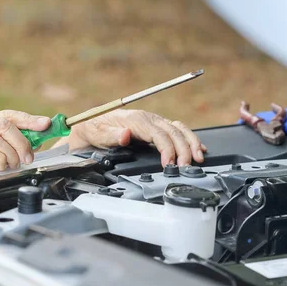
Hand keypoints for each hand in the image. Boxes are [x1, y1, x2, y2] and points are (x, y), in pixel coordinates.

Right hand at [0, 110, 50, 172]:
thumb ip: (17, 139)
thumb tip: (39, 137)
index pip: (10, 115)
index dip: (29, 119)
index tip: (46, 124)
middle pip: (4, 125)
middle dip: (21, 142)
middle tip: (28, 157)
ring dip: (12, 156)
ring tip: (12, 164)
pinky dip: (1, 162)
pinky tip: (0, 167)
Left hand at [63, 109, 206, 166]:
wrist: (88, 126)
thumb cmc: (92, 130)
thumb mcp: (96, 134)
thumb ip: (111, 135)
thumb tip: (125, 134)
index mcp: (135, 119)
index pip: (158, 134)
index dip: (167, 149)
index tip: (169, 164)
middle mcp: (147, 118)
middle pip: (173, 132)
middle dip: (183, 149)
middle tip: (187, 166)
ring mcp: (153, 122)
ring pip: (178, 129)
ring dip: (191, 142)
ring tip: (199, 157)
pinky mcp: (155, 128)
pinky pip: (176, 130)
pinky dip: (189, 138)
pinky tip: (198, 147)